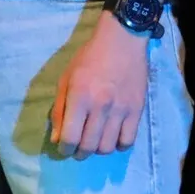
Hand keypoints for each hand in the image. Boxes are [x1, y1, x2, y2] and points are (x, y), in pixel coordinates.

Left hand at [50, 13, 150, 157]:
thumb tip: (57, 139)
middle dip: (79, 153)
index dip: (64, 149)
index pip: (69, 138)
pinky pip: (128, 139)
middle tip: (78, 148)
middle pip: (88, 146)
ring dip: (98, 149)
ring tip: (96, 141)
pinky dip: (119, 144)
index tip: (64, 147)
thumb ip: (59, 110)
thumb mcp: (66, 79)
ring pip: (108, 146)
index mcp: (80, 97)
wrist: (123, 40)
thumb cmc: (90, 58)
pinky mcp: (137, 108)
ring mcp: (121, 108)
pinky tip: (114, 137)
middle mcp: (101, 106)